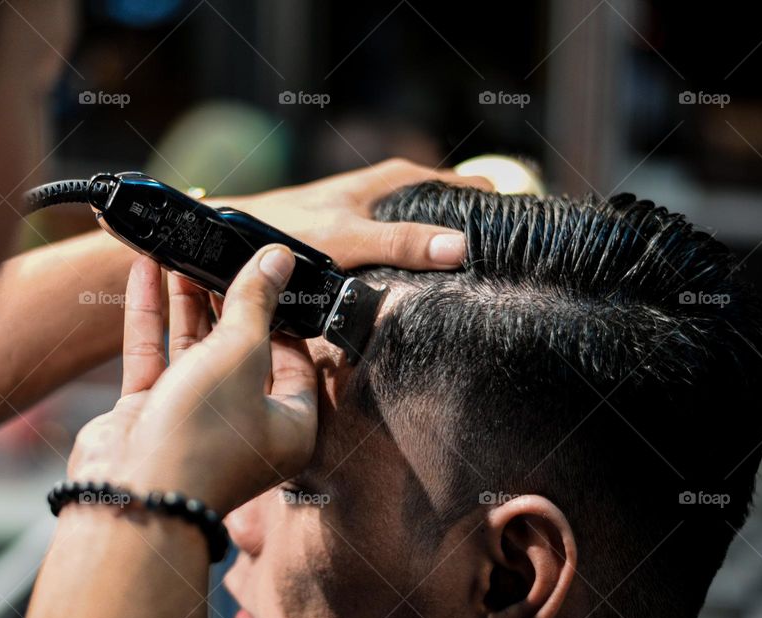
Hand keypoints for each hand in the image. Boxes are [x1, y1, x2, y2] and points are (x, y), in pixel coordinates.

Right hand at [67, 246, 315, 516]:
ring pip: (195, 349)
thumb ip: (256, 302)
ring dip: (188, 302)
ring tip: (184, 255)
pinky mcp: (150, 414)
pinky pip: (154, 356)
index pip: (295, 361)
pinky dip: (150, 315)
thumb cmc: (202, 436)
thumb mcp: (241, 354)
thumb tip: (279, 259)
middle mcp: (243, 425)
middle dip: (228, 300)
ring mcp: (193, 419)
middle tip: (220, 256)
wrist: (133, 493)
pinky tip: (146, 272)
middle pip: (241, 350)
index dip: (283, 317)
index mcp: (287, 426)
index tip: (270, 276)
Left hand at [205, 158, 492, 269]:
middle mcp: (388, 194)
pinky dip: (419, 266)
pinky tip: (427, 292)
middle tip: (509, 269)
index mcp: (394, 181)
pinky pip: (403, 253)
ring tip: (479, 284)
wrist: (234, 240)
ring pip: (425, 232)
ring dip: (447, 253)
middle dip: (476, 233)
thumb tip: (461, 248)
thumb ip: (400, 242)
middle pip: (449, 209)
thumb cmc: (286, 230)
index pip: (464, 185)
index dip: (495, 206)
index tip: (527, 236)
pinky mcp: (359, 243)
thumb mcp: (347, 237)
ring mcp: (375, 219)